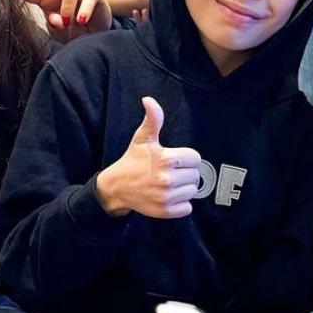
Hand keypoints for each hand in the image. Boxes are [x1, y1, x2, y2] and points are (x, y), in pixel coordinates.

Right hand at [94, 97, 202, 218]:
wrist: (116, 187)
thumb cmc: (133, 161)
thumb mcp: (143, 139)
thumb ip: (153, 119)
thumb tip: (149, 100)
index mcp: (166, 159)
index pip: (195, 158)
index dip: (186, 158)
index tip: (174, 160)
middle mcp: (167, 179)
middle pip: (195, 175)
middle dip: (185, 173)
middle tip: (170, 172)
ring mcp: (166, 197)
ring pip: (192, 191)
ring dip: (183, 188)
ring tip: (169, 184)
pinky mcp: (165, 211)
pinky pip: (187, 208)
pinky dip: (181, 204)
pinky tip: (169, 196)